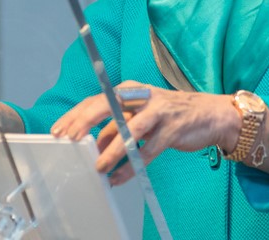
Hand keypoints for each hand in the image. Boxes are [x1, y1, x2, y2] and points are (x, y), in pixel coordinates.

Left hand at [50, 82, 239, 185]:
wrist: (209, 114)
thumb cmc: (168, 114)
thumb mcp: (140, 115)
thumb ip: (117, 126)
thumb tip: (93, 145)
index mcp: (131, 91)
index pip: (97, 98)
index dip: (77, 114)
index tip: (60, 129)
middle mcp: (143, 97)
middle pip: (108, 105)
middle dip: (86, 122)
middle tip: (70, 140)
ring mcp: (158, 112)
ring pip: (129, 130)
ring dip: (111, 150)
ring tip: (98, 167)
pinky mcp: (172, 129)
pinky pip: (148, 151)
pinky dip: (132, 166)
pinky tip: (120, 177)